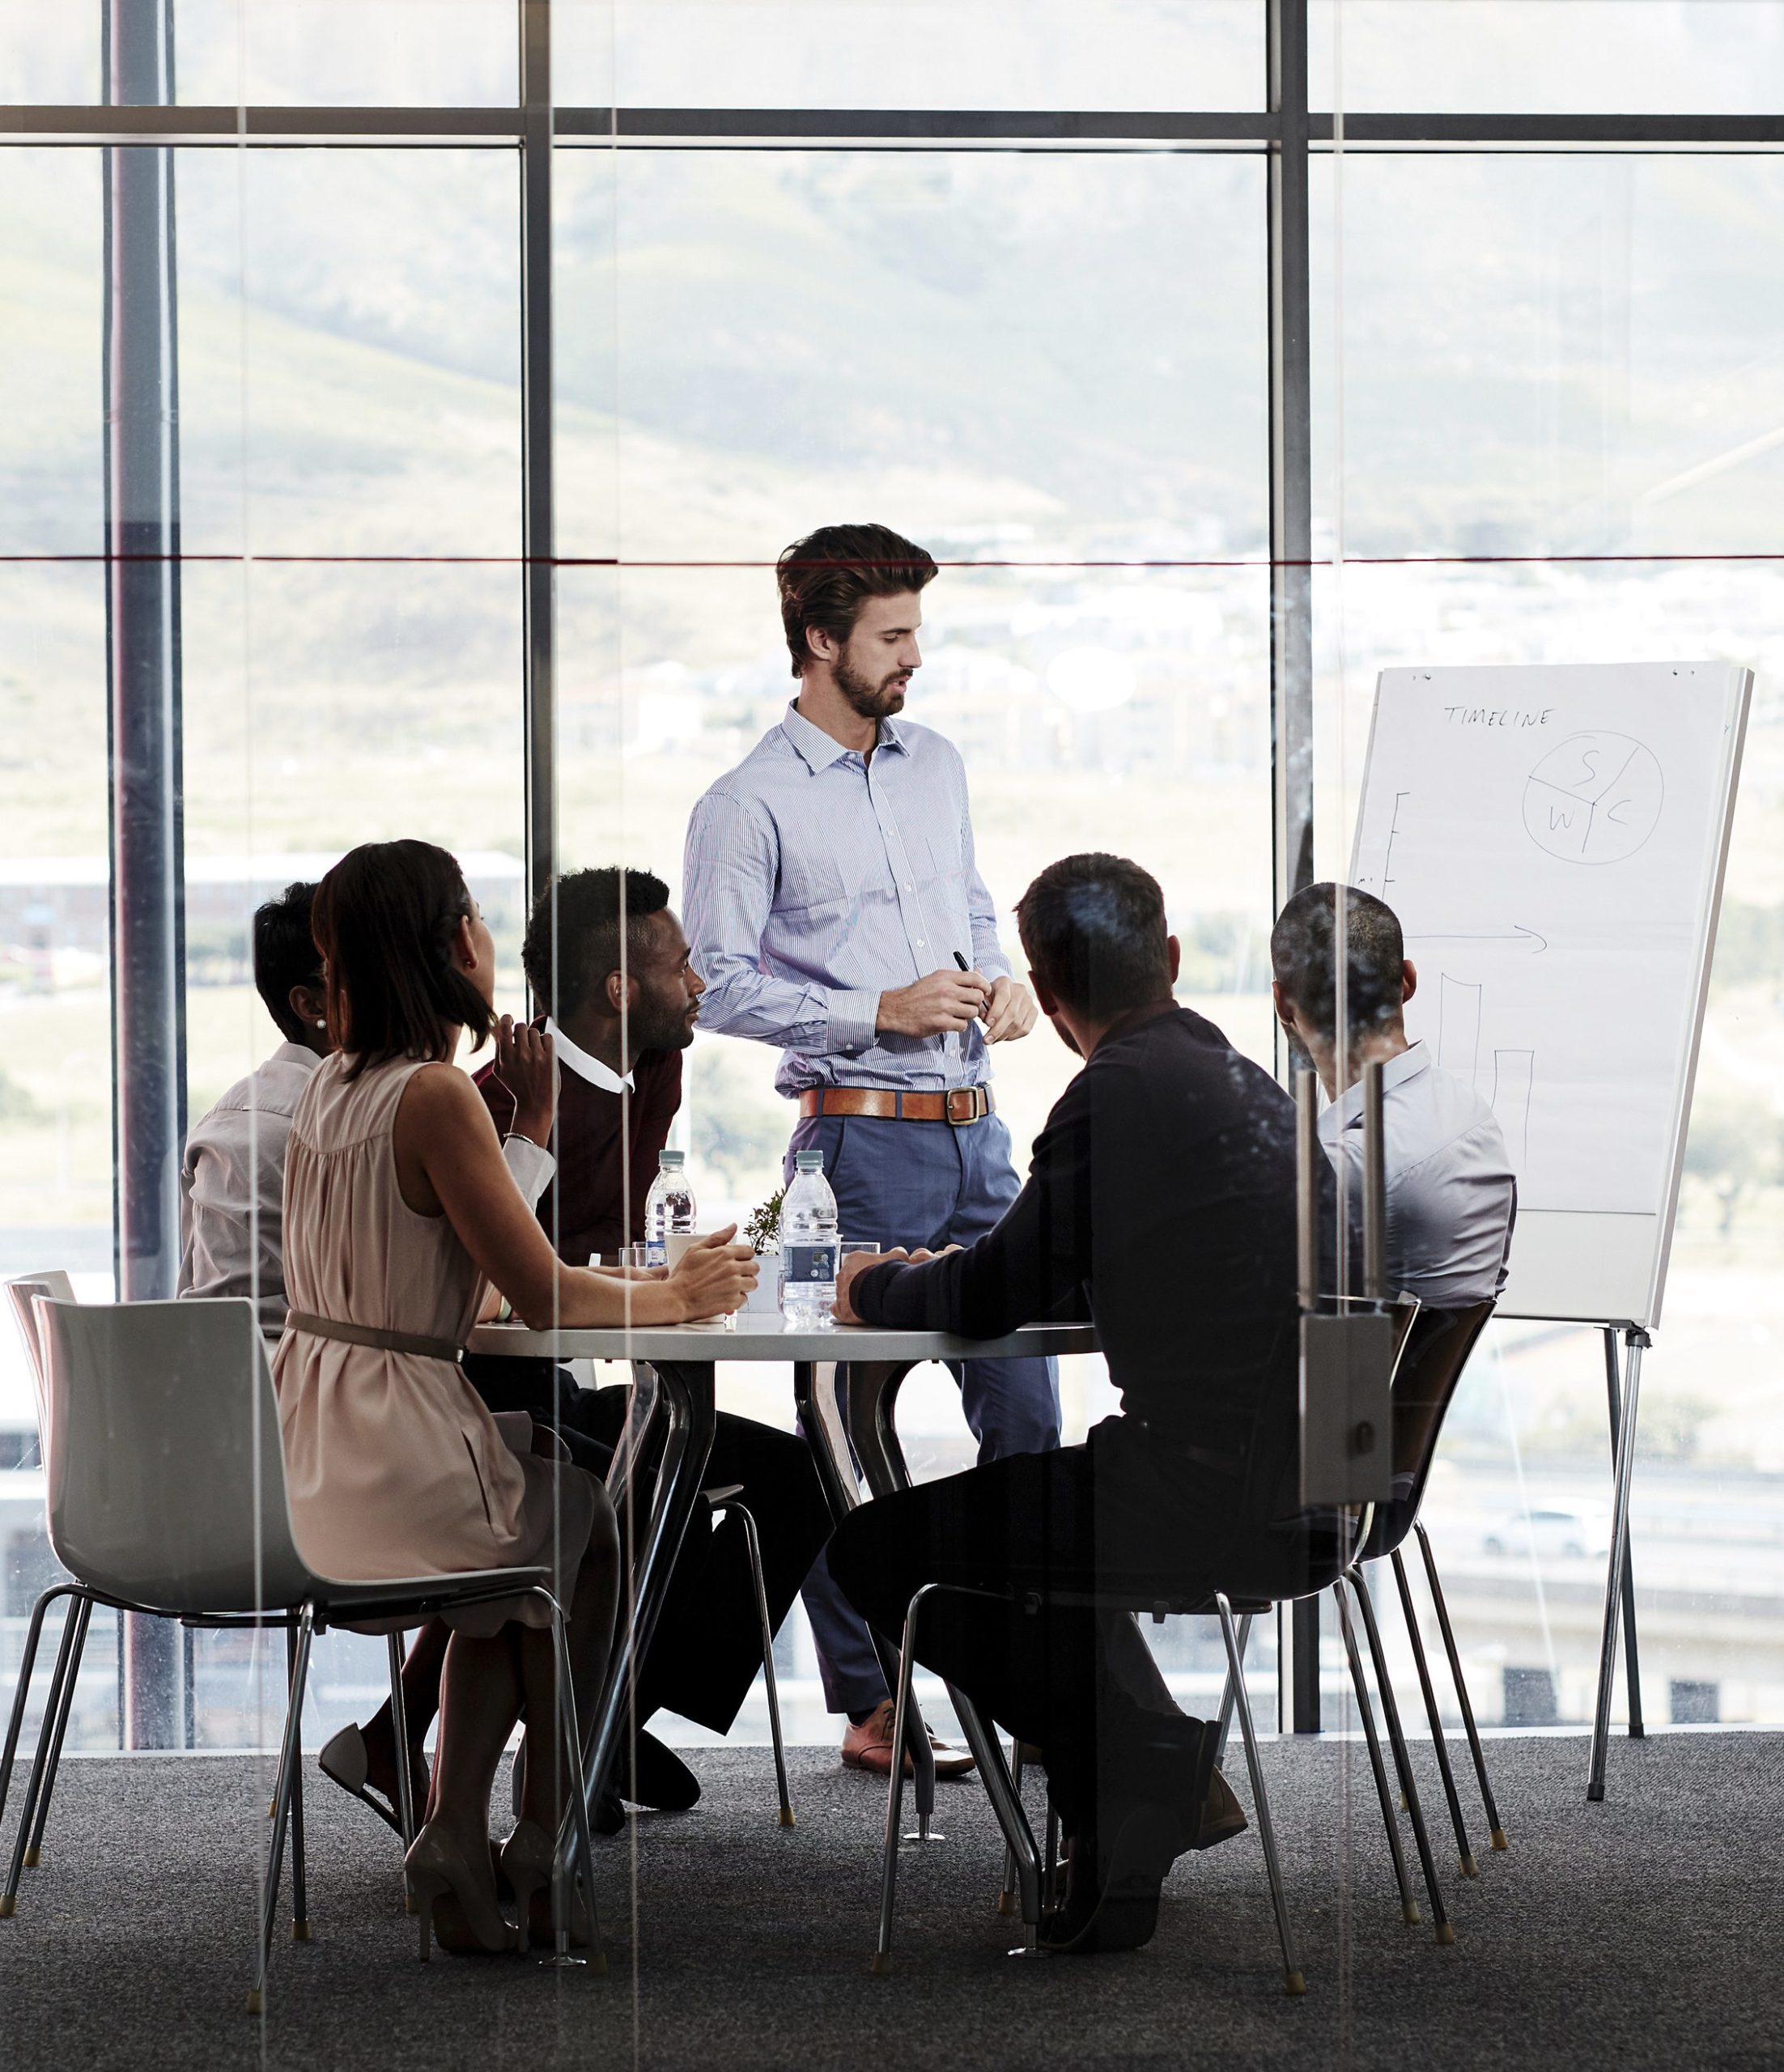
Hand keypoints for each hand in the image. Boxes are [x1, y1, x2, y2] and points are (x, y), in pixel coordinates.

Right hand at [495, 1015, 556, 1145]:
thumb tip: (497, 1028)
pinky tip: (543, 1052)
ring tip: (533, 1051)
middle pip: (521, 1026)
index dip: (507, 1019)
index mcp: (506, 1056)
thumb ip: (497, 1049)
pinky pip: (548, 1037)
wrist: (535, 1104)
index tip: (510, 1020)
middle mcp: (521, 1054)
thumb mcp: (499, 1071)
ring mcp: (536, 1056)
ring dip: (534, 1038)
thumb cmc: (516, 1086)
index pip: (504, 1026)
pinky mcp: (550, 1058)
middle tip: (523, 1041)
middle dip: (521, 1031)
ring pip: (535, 1031)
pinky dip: (545, 1042)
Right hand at [667, 1224, 758, 1320]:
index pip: (749, 1251)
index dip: (744, 1256)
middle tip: (736, 1274)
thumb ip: (717, 1237)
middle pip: (754, 1267)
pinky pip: (744, 1299)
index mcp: (725, 1253)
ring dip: (745, 1284)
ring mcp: (734, 1286)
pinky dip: (737, 1299)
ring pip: (752, 1283)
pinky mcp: (733, 1302)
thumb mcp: (696, 1249)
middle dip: (747, 1270)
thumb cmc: (684, 1275)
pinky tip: (727, 1296)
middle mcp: (732, 1269)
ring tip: (732, 1286)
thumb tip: (733, 1227)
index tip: (739, 1260)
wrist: (677, 1299)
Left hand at [834, 1246, 908, 1325]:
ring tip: (867, 1301)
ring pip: (844, 1293)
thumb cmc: (886, 1273)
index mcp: (854, 1259)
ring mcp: (840, 1291)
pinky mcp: (840, 1308)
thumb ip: (897, 1253)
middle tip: (872, 1289)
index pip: (857, 1262)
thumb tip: (899, 1252)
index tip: (876, 1274)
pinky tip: (853, 1311)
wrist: (880, 1292)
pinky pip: (838, 1308)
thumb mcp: (897, 1257)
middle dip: (859, 1282)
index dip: (868, 1268)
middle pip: (849, 1277)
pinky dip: (844, 1310)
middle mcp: (843, 1273)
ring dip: (853, 1296)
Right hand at [876, 967, 989, 1038]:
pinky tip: (951, 1022)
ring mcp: (944, 1007)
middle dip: (976, 1003)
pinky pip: (963, 1025)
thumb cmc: (917, 994)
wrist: (896, 1009)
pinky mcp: (941, 1022)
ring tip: (958, 1015)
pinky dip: (959, 1025)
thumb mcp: (936, 979)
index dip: (985, 986)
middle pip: (977, 997)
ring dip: (968, 1016)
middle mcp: (946, 990)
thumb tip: (979, 971)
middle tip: (969, 1006)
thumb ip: (958, 977)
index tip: (985, 991)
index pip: (976, 978)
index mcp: (945, 977)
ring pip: (972, 1012)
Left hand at [982, 976, 1036, 1042]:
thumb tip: (985, 1018)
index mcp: (1004, 982)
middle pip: (1011, 1013)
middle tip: (986, 1040)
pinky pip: (1025, 1029)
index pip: (1003, 997)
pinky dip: (1013, 1036)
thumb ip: (980, 1007)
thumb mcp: (981, 998)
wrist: (1002, 995)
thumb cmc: (988, 998)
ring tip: (992, 1040)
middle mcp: (1019, 989)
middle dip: (998, 1029)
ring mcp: (1029, 1001)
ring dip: (1004, 1035)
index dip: (996, 1011)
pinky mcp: (1034, 1012)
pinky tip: (1003, 1037)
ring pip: (1018, 1023)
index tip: (987, 1023)